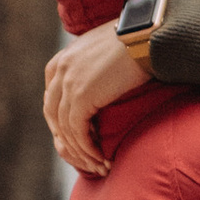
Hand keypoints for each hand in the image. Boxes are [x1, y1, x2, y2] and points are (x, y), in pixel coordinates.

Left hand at [43, 21, 140, 176]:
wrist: (147, 36)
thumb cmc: (135, 42)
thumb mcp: (102, 51)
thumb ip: (91, 66)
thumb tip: (100, 81)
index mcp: (61, 61)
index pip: (52, 100)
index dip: (62, 122)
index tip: (79, 137)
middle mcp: (60, 71)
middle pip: (54, 116)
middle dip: (67, 139)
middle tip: (85, 156)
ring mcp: (68, 83)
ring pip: (65, 129)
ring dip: (80, 151)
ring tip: (96, 164)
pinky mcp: (81, 97)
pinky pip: (78, 133)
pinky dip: (87, 149)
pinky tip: (100, 158)